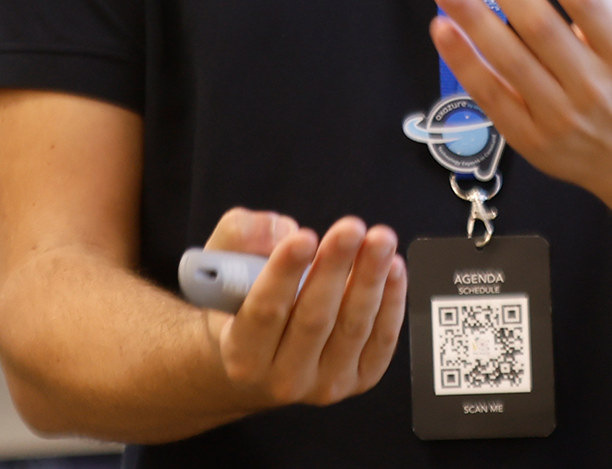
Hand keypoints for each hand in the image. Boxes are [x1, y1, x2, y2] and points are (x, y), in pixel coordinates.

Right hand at [200, 208, 406, 407]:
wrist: (255, 365)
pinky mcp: (358, 379)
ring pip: (353, 327)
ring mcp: (324, 384)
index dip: (285, 273)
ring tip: (380, 240)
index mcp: (241, 355)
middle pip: (314, 318)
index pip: (264, 312)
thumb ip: (240, 239)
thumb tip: (283, 230)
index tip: (303, 238)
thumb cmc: (239, 309)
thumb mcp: (218, 268)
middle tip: (350, 228)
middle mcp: (283, 378)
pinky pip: (381, 340)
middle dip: (335, 266)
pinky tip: (393, 268)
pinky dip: (392, 302)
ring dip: (371, 278)